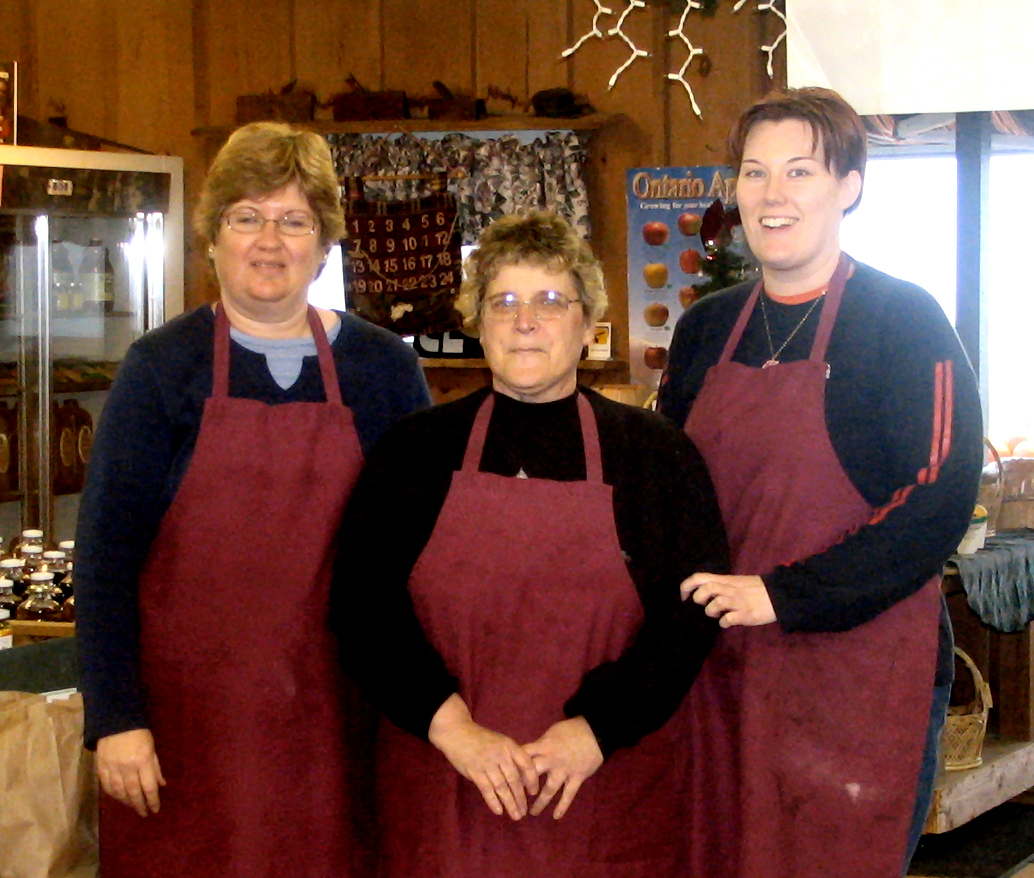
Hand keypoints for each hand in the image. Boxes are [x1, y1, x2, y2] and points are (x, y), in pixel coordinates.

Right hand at [96, 728, 165, 816]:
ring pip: (119, 793)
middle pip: (134, 793)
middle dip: (140, 805)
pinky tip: (120, 798)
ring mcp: (113, 769)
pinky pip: (107, 787)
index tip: (155, 809)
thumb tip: (161, 785)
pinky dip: (114, 795)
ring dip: (127, 802)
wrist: (115, 723)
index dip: (153, 800)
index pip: (149, 787)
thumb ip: (156, 768)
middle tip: (144, 813)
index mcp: (143, 761)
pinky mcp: (101, 769)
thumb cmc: (139, 734)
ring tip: (133, 807)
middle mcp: (127, 767)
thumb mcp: (152, 748)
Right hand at [428, 694, 538, 820]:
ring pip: (502, 788)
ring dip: (510, 803)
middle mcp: (501, 755)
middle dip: (520, 798)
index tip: (534, 792)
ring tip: (516, 815)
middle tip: (524, 811)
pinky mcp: (475, 772)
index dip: (532, 779)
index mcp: (509, 746)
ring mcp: (487, 764)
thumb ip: (510, 757)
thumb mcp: (500, 742)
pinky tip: (499, 811)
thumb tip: (521, 779)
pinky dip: (493, 802)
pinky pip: (487, 790)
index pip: (527, 764)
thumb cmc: (481, 739)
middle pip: (514, 780)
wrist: (458, 733)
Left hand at [523, 717, 602, 818]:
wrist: (594, 732)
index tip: (506, 776)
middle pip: (533, 773)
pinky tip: (556, 816)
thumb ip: (539, 746)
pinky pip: (569, 794)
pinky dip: (562, 806)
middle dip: (524, 785)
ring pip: (550, 789)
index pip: (523, 755)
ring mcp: (564, 770)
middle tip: (516, 797)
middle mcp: (551, 759)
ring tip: (532, 813)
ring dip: (540, 802)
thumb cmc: (570, 730)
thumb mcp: (551, 733)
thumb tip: (525, 756)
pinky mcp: (577, 777)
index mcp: (543, 746)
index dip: (514, 765)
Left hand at [681, 572, 775, 627]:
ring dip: (711, 611)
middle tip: (703, 606)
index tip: (684, 597)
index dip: (686, 586)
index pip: (700, 577)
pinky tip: (727, 622)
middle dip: (699, 599)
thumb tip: (704, 592)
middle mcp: (730, 589)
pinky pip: (728, 619)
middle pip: (706, 589)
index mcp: (726, 580)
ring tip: (716, 614)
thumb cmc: (757, 589)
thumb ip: (722, 585)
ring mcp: (738, 601)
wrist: (780, 595)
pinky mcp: (746, 614)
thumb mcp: (737, 582)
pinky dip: (723, 623)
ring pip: (716, 603)